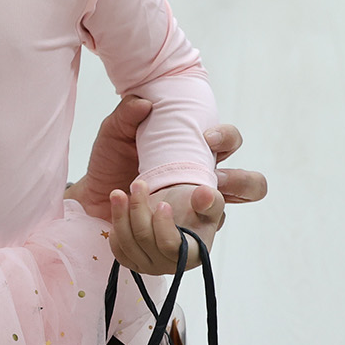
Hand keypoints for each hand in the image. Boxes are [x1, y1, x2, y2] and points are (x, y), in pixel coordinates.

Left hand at [68, 98, 266, 230]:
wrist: (94, 198)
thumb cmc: (112, 163)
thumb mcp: (114, 133)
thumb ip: (126, 115)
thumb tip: (145, 103)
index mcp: (197, 154)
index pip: (231, 141)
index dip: (227, 138)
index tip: (206, 138)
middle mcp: (204, 184)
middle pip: (250, 185)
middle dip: (239, 182)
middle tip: (208, 181)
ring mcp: (196, 214)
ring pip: (221, 218)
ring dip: (202, 207)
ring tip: (161, 197)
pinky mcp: (178, 240)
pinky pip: (183, 241)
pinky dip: (156, 227)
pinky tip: (131, 210)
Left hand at [108, 178, 219, 275]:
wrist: (179, 213)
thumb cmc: (196, 209)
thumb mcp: (210, 203)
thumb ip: (210, 200)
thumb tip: (204, 194)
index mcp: (192, 255)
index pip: (170, 246)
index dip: (162, 224)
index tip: (161, 203)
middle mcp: (169, 265)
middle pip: (144, 239)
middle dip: (138, 209)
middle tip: (138, 184)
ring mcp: (149, 266)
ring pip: (127, 244)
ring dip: (120, 216)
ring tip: (118, 193)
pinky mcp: (133, 262)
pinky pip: (118, 250)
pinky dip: (116, 230)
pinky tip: (119, 211)